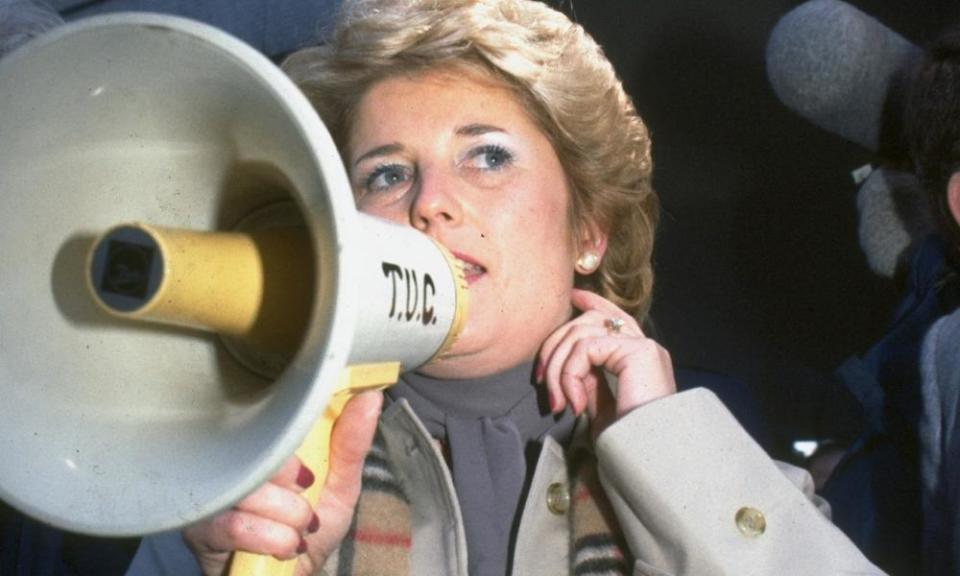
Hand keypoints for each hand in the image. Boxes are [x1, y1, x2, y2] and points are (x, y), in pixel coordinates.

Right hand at [183, 390, 382, 575]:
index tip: (310, 478)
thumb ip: (352, 444)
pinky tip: (281, 547)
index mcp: (268, 441)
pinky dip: (268, 537)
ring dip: (285, 517)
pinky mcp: (200, 525)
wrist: (292, 575)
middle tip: (305, 509)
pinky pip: (233, 523)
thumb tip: (371, 396)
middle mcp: (235, 459)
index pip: (272, 418)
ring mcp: (214, 490)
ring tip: (296, 532)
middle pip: (256, 452)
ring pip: (248, 489)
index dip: (294, 450)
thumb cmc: (312, 527)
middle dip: (292, 490)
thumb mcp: (341, 485)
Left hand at [537, 289, 675, 436]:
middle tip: (540, 381)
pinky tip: (576, 404)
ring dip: (557, 369)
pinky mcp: (638, 351)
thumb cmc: (626, 442)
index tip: (573, 298)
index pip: (613, 317)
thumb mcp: (601, 406)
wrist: (647, 458)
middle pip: (588, 321)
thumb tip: (569, 366)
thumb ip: (590, 381)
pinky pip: (585, 349)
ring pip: (580, 333)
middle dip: (555, 346)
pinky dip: (569, 375)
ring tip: (558, 402)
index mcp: (639, 357)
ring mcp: (643, 347)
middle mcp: (644, 347)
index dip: (593, 303)